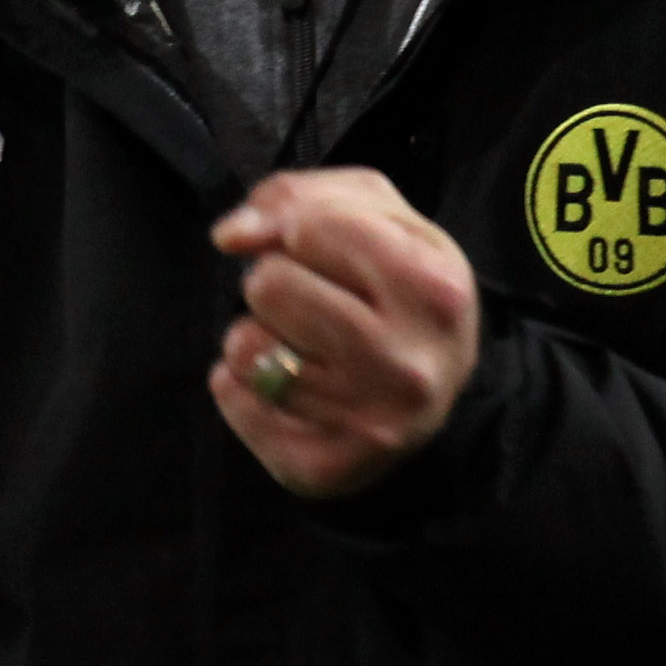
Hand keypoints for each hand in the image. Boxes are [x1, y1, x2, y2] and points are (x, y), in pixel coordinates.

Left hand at [207, 167, 481, 498]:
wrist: (434, 386)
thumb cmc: (397, 284)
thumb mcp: (374, 215)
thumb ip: (295, 198)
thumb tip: (231, 235)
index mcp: (433, 288)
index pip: (309, 227)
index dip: (297, 228)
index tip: (316, 247)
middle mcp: (407, 362)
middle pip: (269, 285)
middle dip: (276, 281)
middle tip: (313, 302)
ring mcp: (369, 423)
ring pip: (245, 345)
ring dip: (258, 334)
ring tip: (301, 342)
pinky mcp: (325, 467)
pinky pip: (232, 398)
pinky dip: (241, 384)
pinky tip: (283, 383)